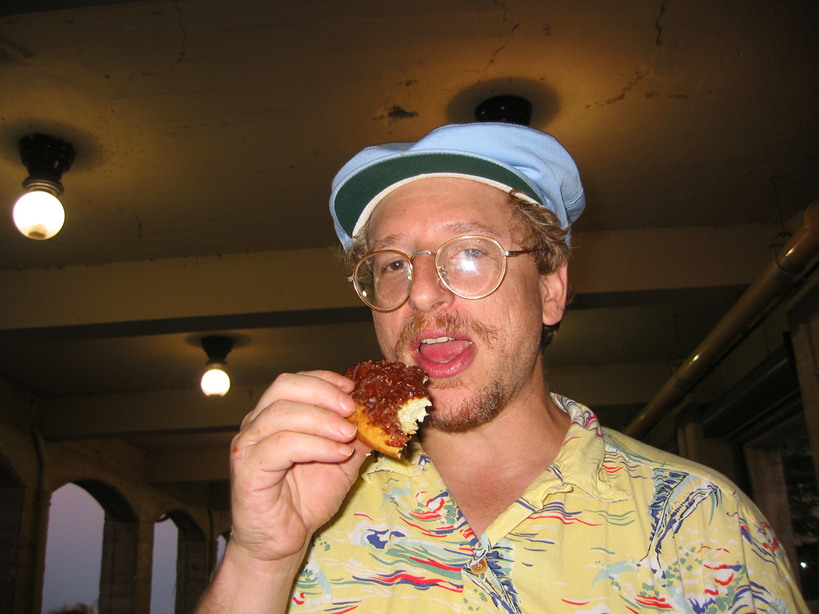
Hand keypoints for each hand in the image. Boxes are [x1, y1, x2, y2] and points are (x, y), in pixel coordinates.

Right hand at [227, 370, 367, 564]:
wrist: (284, 540)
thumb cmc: (307, 499)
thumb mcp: (342, 460)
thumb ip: (356, 435)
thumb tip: (380, 412)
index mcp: (274, 415)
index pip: (295, 381)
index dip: (325, 380)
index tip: (353, 389)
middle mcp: (256, 424)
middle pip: (284, 387)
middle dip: (323, 393)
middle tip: (351, 409)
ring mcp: (248, 445)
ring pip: (282, 413)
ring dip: (322, 420)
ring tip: (349, 435)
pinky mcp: (246, 469)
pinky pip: (280, 445)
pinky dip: (314, 444)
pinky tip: (337, 453)